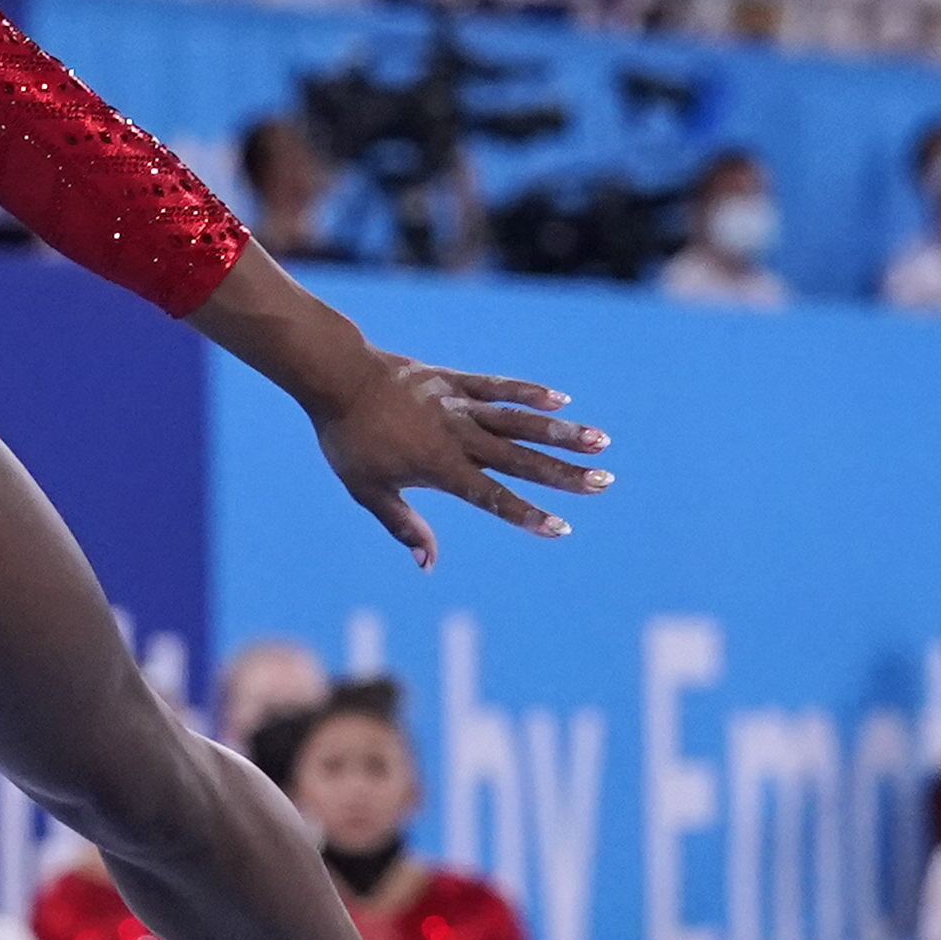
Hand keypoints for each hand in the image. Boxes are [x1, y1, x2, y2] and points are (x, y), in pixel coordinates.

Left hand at [308, 356, 608, 567]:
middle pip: (519, 458)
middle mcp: (457, 435)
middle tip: (604, 482)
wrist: (336, 376)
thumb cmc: (348, 439)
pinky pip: (497, 386)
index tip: (562, 527)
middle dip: (563, 473)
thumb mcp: (367, 489)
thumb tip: (428, 564)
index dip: (527, 514)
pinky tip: (560, 402)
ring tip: (599, 441)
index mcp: (439, 466)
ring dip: (560, 433)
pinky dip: (528, 393)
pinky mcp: (453, 380)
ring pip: (518, 421)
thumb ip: (403, 525)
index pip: (492, 496)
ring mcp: (458, 404)